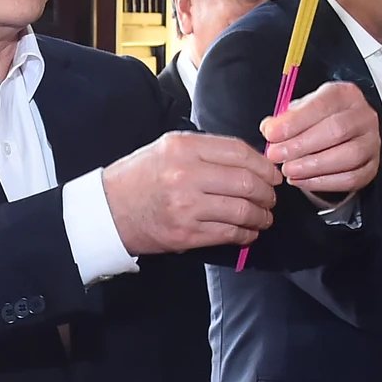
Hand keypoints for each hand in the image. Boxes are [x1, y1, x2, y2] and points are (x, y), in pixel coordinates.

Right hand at [102, 131, 280, 254]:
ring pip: (243, 210)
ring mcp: (186, 206)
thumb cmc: (139, 178)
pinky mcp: (186, 233)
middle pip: (247, 182)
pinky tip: (248, 231)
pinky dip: (246, 234)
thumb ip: (206, 150)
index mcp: (183, 147)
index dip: (264, 165)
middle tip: (271, 197)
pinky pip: (229, 233)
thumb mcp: (167, 148)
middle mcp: (185, 175)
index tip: (273, 174)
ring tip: (263, 216)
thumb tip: (249, 160)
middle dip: (267, 193)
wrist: (108, 210)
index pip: (239, 152)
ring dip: (261, 216)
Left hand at [262, 81, 380, 201]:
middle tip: (276, 155)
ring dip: (312, 166)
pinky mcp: (371, 167)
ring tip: (288, 169)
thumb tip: (269, 128)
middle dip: (301, 145)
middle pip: (337, 131)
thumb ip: (285, 118)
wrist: (343, 137)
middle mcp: (364, 116)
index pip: (322, 105)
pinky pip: (350, 178)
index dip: (295, 121)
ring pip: (347, 156)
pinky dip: (322, 182)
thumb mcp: (301, 111)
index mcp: (346, 95)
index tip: (272, 134)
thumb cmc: (320, 121)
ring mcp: (371, 143)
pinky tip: (301, 180)